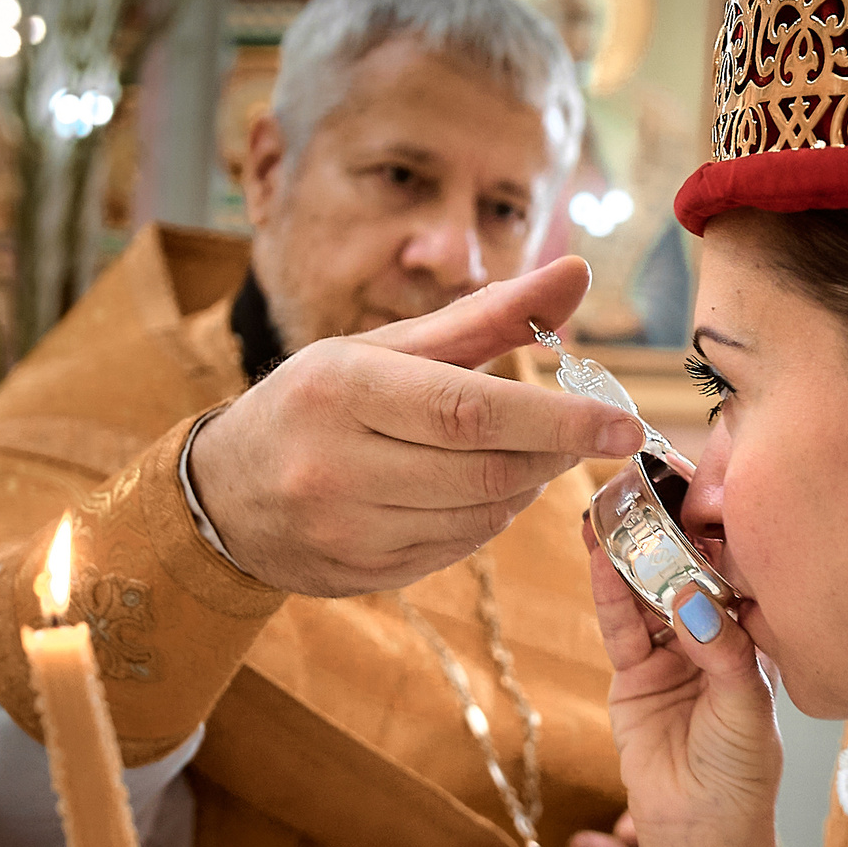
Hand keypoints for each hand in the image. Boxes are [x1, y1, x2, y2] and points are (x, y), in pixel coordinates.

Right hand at [190, 257, 644, 596]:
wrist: (224, 491)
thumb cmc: (321, 400)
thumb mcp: (389, 346)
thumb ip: (490, 315)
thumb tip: (578, 272)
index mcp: (344, 387)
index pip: (469, 410)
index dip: (556, 420)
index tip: (623, 423)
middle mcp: (336, 463)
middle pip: (485, 469)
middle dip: (553, 453)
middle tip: (587, 432)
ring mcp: (344, 529)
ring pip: (480, 515)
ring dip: (525, 486)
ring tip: (524, 453)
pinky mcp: (359, 574)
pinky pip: (458, 549)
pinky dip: (488, 517)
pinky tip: (478, 490)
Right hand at [585, 520, 782, 846]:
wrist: (703, 830)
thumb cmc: (742, 773)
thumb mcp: (746, 707)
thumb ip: (722, 652)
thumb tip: (693, 598)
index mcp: (749, 639)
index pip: (732, 574)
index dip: (716, 533)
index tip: (703, 489)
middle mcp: (709, 638)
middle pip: (683, 574)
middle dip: (667, 533)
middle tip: (648, 486)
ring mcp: (669, 654)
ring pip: (647, 593)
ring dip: (631, 554)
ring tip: (615, 510)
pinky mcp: (632, 675)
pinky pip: (619, 626)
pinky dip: (609, 592)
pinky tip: (602, 557)